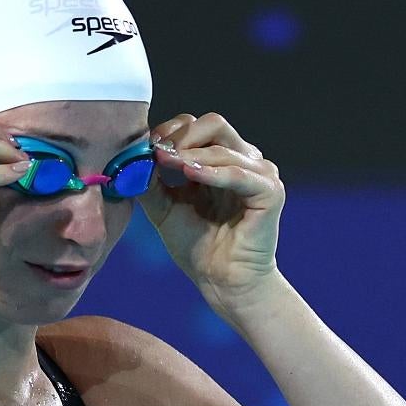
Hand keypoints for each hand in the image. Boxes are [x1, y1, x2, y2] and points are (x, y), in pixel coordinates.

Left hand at [138, 112, 285, 314]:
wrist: (221, 281)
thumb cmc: (198, 247)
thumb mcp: (164, 208)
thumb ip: (151, 182)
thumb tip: (135, 157)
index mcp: (220, 160)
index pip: (197, 126)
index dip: (171, 131)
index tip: (149, 147)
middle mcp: (243, 160)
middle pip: (214, 124)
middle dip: (182, 136)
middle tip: (159, 154)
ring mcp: (260, 174)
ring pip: (223, 145)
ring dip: (191, 153)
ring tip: (168, 164)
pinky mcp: (270, 192)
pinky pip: (239, 173)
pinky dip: (213, 171)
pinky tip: (190, 174)